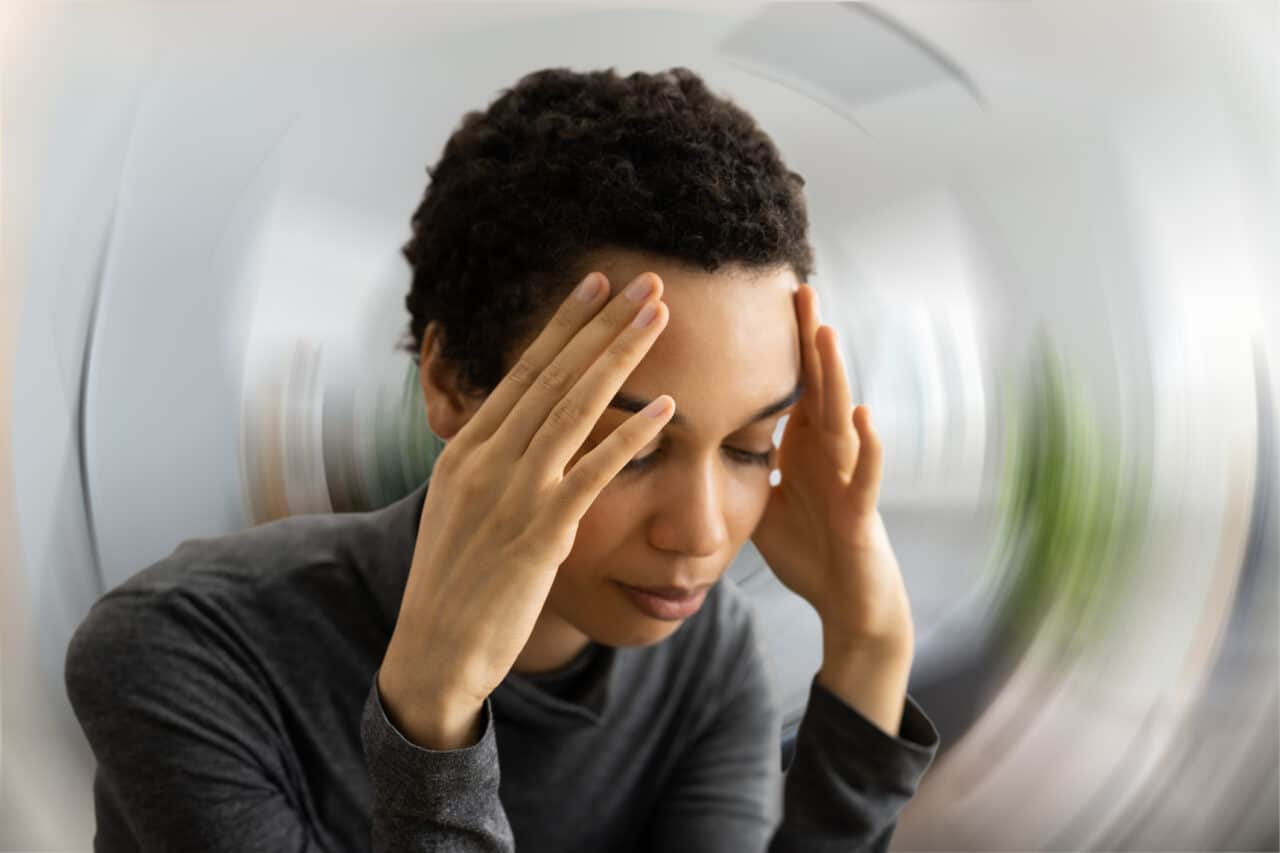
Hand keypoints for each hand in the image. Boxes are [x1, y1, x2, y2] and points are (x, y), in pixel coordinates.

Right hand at [378, 270, 674, 748]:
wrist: (432, 652)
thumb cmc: (453, 584)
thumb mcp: (460, 508)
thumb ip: (491, 465)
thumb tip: (521, 433)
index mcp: (466, 448)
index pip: (523, 370)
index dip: (565, 324)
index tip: (597, 285)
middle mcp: (486, 459)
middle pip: (555, 375)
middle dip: (604, 322)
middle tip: (646, 281)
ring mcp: (512, 493)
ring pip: (575, 408)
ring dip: (621, 358)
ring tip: (660, 317)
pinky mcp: (539, 533)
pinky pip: (593, 474)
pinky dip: (630, 437)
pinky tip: (666, 410)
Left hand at [750, 284, 912, 654]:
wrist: (847, 601)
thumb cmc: (809, 549)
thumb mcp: (762, 500)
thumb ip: (740, 465)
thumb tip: (694, 438)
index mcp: (803, 446)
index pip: (790, 384)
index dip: (779, 345)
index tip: (764, 298)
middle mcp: (828, 453)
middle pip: (817, 385)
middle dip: (809, 339)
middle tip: (800, 287)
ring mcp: (848, 478)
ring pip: (841, 418)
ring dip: (836, 375)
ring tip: (827, 332)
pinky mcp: (860, 512)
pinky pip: (866, 475)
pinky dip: (867, 446)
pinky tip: (861, 415)